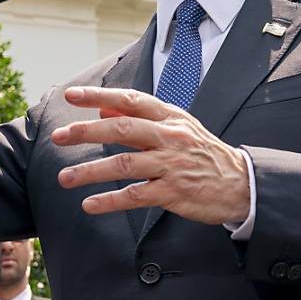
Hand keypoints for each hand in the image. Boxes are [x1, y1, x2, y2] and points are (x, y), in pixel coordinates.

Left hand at [52, 87, 250, 225]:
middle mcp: (170, 137)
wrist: (241, 184)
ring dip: (90, 171)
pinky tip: (91, 205)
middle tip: (59, 136)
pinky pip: (136, 195)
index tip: (72, 95)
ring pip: (124, 163)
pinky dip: (110, 200)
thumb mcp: (178, 128)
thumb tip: (102, 109)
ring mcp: (171, 165)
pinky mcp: (173, 192)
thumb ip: (141, 118)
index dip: (99, 96)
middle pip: (122, 128)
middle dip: (86, 131)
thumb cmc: (205, 154)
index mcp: (170, 118)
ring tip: (65, 177)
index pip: (130, 100)